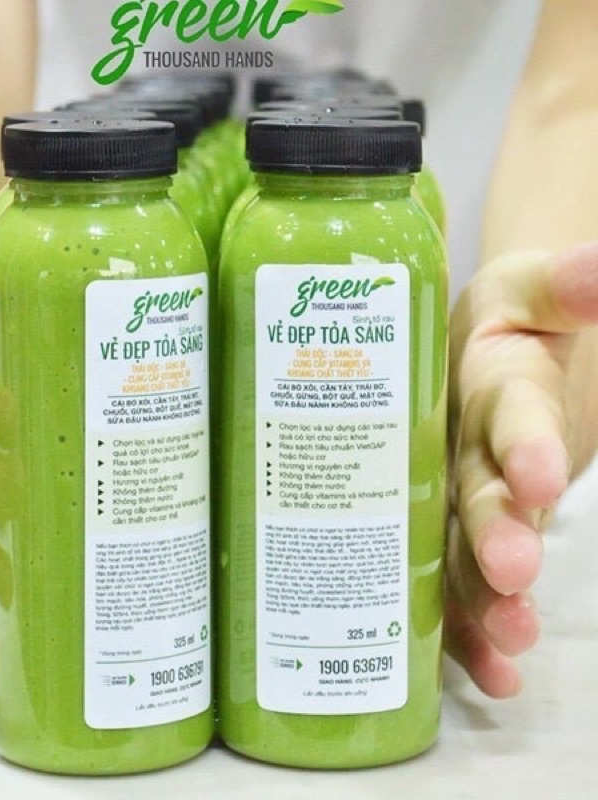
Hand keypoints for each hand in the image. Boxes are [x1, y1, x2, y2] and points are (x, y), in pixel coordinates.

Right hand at [447, 242, 597, 696]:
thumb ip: (566, 288)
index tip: (539, 480)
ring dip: (477, 597)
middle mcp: (454, 447)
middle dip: (490, 535)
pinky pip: (449, 587)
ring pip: (454, 551)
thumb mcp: (532, 292)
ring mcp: (448, 497)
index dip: (518, 444)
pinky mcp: (453, 532)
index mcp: (474, 384)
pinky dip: (464, 635)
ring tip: (511, 638)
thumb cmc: (504, 322)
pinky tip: (498, 677)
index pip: (501, 413)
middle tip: (515, 573)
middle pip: (468, 495)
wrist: (459, 357)